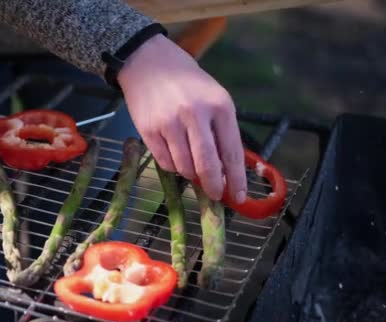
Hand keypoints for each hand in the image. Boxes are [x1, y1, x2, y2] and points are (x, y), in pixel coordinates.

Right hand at [117, 34, 246, 202]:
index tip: (238, 196)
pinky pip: (165, 163)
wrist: (147, 61)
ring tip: (192, 166)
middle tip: (215, 195)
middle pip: (208, 165)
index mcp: (219, 106)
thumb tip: (227, 170)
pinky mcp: (148, 130)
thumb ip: (222, 130)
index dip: (237, 179)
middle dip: (214, 186)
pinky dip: (173, 166)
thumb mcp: (214, 97)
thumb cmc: (186, 80)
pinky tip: (175, 155)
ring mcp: (169, 123)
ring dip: (191, 174)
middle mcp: (195, 114)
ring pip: (185, 167)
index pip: (232, 152)